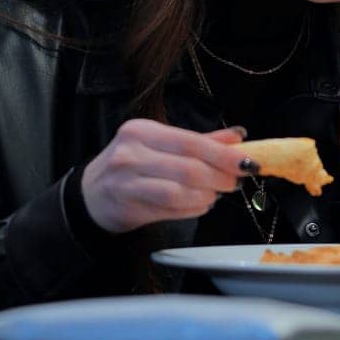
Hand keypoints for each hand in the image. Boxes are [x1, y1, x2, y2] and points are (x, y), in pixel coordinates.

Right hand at [82, 119, 247, 233]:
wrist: (90, 196)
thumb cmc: (132, 166)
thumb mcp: (161, 145)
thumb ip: (201, 141)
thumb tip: (238, 136)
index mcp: (142, 131)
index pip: (192, 141)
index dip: (224, 154)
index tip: (249, 162)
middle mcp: (131, 153)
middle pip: (189, 168)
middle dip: (220, 178)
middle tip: (234, 182)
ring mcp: (127, 181)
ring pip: (180, 191)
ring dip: (208, 195)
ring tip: (215, 194)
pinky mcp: (128, 205)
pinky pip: (171, 208)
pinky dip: (194, 207)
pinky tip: (200, 204)